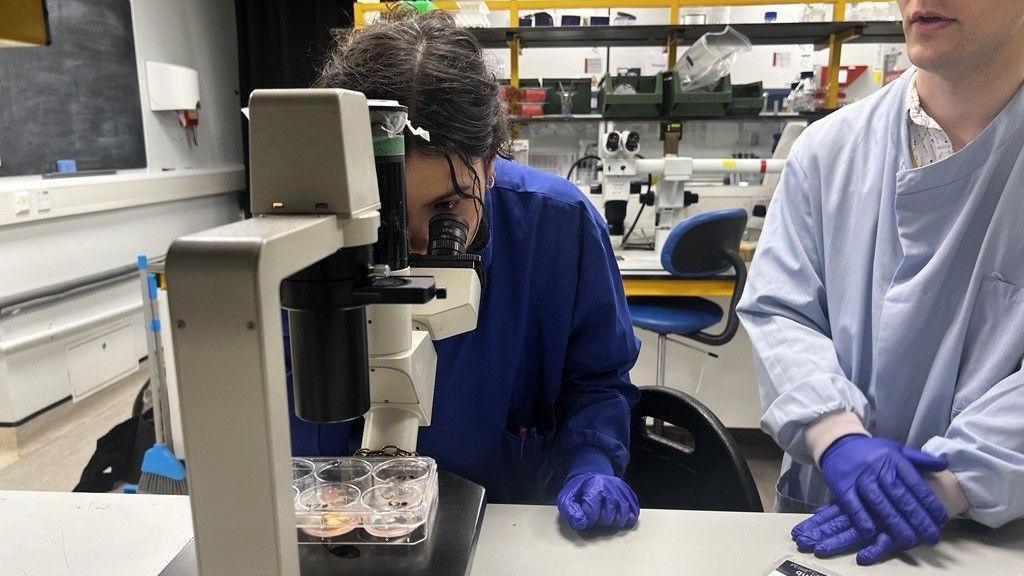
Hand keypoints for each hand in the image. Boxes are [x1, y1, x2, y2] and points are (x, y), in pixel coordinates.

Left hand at [557, 473, 638, 530]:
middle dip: (601, 521)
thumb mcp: (566, 499)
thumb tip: (580, 523)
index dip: (588, 519)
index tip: (586, 518)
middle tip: (596, 517)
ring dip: (615, 521)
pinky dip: (630, 518)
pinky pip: (634, 510)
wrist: (590, 476)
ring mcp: (621, 489)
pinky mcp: (629, 493)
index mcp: (593, 487)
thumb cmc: (579, 491)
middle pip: (609, 514)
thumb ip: (570, 512)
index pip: (593, 511)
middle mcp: (610, 486)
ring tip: (607, 518)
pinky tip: (622, 520)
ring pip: (624, 513)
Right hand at [808, 436, 950, 563]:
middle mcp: (879, 469)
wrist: (838, 442)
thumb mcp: (896, 449)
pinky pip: (853, 505)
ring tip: (909, 541)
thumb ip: (920, 458)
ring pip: (880, 504)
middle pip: (901, 497)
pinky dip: (862, 519)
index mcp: (895, 460)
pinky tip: (872, 533)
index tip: (942, 521)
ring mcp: (860, 478)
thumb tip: (944, 464)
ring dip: (895, 524)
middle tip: (931, 537)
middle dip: (918, 519)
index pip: (917, 485)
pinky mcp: (842, 486)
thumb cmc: (872, 451)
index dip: (930, 504)